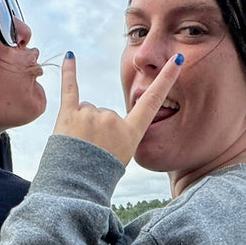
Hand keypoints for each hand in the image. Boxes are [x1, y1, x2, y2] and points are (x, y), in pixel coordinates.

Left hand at [52, 51, 181, 164]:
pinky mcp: (69, 114)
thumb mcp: (121, 158)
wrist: (75, 188)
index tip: (176, 60)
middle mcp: (113, 119)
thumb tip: (105, 122)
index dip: (166, 80)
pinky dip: (69, 72)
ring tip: (76, 147)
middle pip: (104, 113)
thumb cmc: (98, 176)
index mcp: (130, 132)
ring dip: (80, 125)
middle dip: (95, 130)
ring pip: (86, 110)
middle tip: (89, 152)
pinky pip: (70, 88)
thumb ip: (119, 135)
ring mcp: (91, 115)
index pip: (153, 101)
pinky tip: (70, 56)